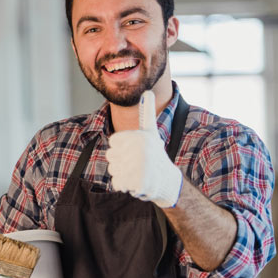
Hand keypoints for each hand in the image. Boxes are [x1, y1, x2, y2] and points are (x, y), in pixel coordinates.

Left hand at [106, 90, 182, 207]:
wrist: (167, 180)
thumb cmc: (155, 154)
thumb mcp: (151, 132)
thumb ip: (147, 112)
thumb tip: (148, 91)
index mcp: (139, 137)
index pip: (113, 142)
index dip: (121, 149)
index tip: (135, 150)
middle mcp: (139, 151)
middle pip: (110, 156)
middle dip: (120, 162)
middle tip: (137, 163)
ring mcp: (139, 167)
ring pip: (113, 170)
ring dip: (122, 174)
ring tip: (137, 172)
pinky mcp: (138, 183)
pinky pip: (117, 184)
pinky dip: (125, 186)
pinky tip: (136, 183)